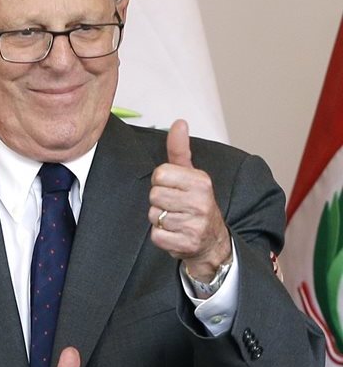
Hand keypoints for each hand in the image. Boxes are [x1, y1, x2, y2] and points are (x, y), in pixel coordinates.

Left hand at [149, 119, 231, 279]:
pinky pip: (156, 235)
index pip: (159, 175)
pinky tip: (175, 233)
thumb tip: (179, 123)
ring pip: (154, 216)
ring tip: (176, 220)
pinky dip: (162, 236)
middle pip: (154, 195)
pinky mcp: (186, 243)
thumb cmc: (197, 204)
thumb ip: (180, 150)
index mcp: (201, 181)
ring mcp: (194, 224)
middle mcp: (200, 202)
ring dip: (160, 220)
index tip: (173, 188)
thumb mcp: (192, 175)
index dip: (161, 182)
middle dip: (159, 202)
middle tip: (174, 206)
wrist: (213, 240)